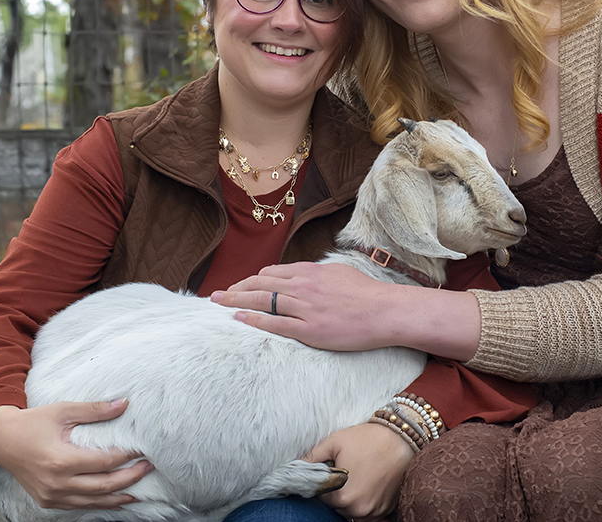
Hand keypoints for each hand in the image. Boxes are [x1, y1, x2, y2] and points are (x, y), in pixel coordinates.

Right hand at [0, 400, 153, 510]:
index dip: (127, 457)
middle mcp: (56, 483)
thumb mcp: (63, 411)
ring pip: (93, 502)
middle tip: (148, 468)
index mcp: (61, 460)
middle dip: (130, 478)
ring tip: (139, 491)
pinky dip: (98, 504)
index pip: (104, 462)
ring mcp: (51, 496)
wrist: (1, 440)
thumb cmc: (33, 422)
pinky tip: (114, 500)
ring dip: (118, 497)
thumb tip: (124, 404)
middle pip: (103, 486)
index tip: (143, 450)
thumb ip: (95, 410)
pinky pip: (78, 507)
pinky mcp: (47, 501)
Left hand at [210, 261, 482, 360]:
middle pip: (259, 284)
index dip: (250, 279)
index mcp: (310, 272)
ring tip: (218, 304)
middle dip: (234, 289)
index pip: (271, 272)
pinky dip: (254, 320)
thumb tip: (303, 273)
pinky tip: (239, 319)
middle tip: (215, 296)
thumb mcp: (339, 273)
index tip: (238, 285)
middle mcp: (303, 286)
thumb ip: (317, 273)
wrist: (385, 311)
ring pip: (262, 301)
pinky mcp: (309, 329)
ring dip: (236, 301)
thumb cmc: (366, 293)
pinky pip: (275, 324)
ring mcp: (305, 308)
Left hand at [306, 423, 413, 521]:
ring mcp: (374, 511)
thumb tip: (296, 466)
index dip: (324, 483)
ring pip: (352, 511)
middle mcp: (359, 509)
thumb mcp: (335, 441)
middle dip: (337, 492)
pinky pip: (368, 513)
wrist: (402, 437)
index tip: (330, 471)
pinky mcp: (386, 509)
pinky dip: (364, 502)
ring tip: (357, 476)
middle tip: (345, 470)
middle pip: (337, 507)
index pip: (322, 498)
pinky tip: (367, 484)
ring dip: (350, 499)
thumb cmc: (368, 438)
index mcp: (343, 497)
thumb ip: (313, 457)